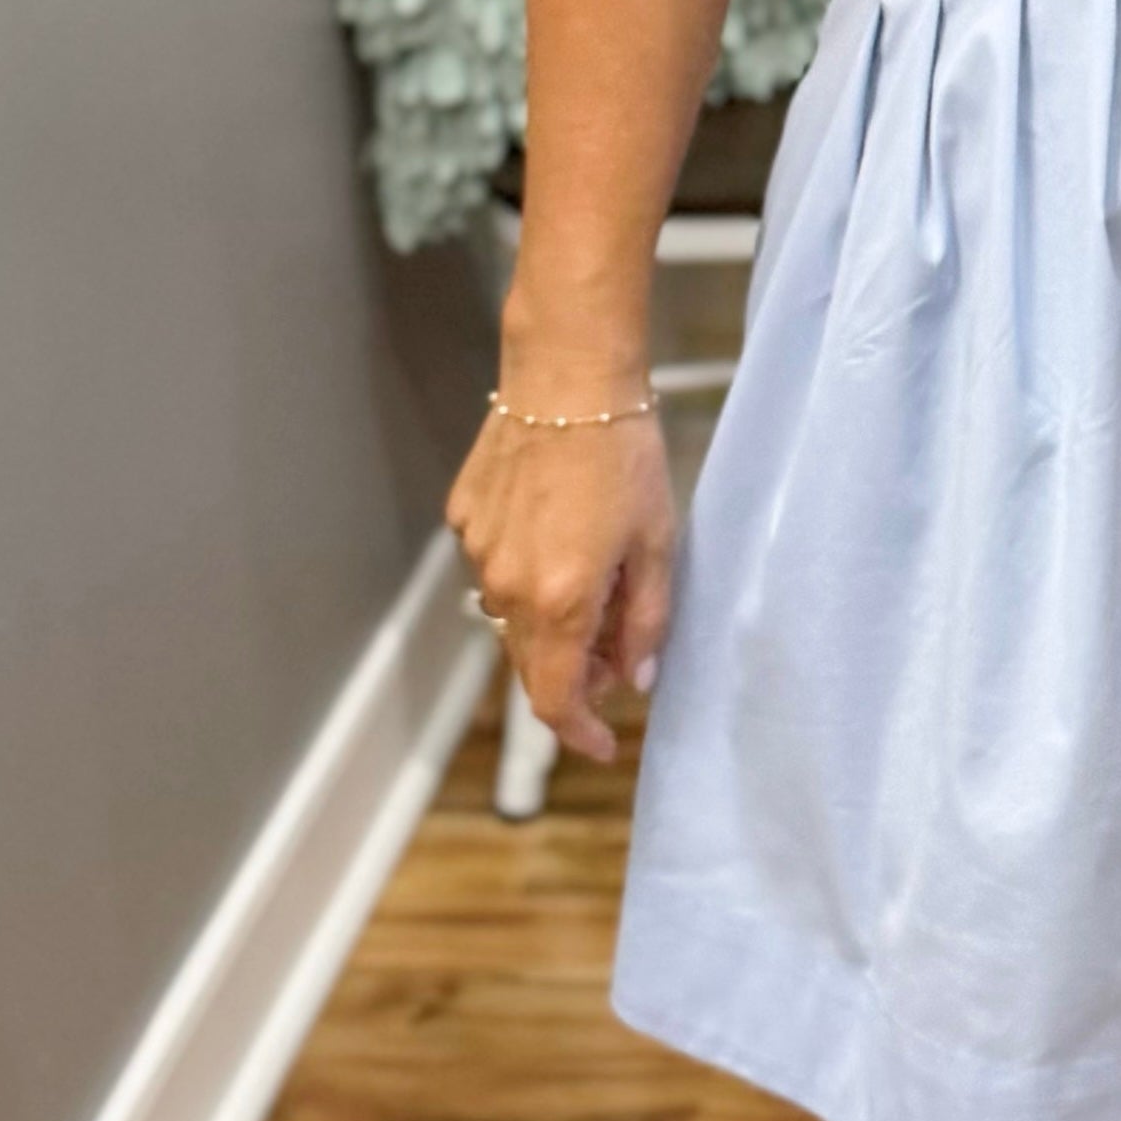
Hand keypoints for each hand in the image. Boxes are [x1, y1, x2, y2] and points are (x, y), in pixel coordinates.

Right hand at [445, 388, 678, 765]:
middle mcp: (506, 587)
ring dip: (550, 623)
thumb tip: (636, 678)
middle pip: (531, 662)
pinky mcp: (463, 518)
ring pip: (511, 616)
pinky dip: (528, 572)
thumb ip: (645, 620)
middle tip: (620, 651)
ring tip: (595, 583)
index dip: (580, 732)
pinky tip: (559, 531)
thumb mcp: (657, 543)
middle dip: (576, 673)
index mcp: (558, 601)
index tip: (605, 744)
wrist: (567, 376)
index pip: (554, 700)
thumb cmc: (624, 455)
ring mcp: (478, 552)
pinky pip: (495, 566)